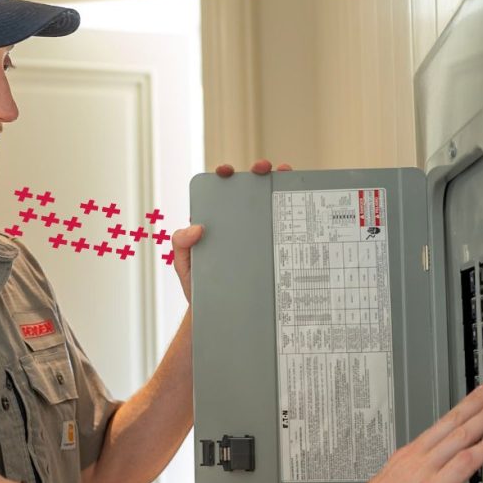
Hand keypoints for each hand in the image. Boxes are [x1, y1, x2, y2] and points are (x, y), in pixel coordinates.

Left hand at [172, 160, 292, 303]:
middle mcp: (238, 224)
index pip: (220, 192)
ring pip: (270, 204)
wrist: (222, 314)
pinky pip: (285, 229)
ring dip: (280, 184)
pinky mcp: (272, 248)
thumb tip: (196, 226)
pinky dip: (295, 215)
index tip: (226, 171)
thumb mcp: (184, 265)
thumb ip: (181, 245)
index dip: (224, 175)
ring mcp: (257, 235)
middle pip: (250, 190)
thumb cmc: (199, 288)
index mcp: (216, 222)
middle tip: (262, 169)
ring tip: (285, 177)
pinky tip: (302, 207)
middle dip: (258, 172)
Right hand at [342, 376, 482, 482]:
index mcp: (407, 456)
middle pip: (452, 421)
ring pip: (460, 434)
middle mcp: (417, 457)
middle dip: (477, 401)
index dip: (462, 408)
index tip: (478, 395)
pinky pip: (463, 463)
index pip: (441, 425)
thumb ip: (411, 478)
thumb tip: (424, 478)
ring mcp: (425, 470)